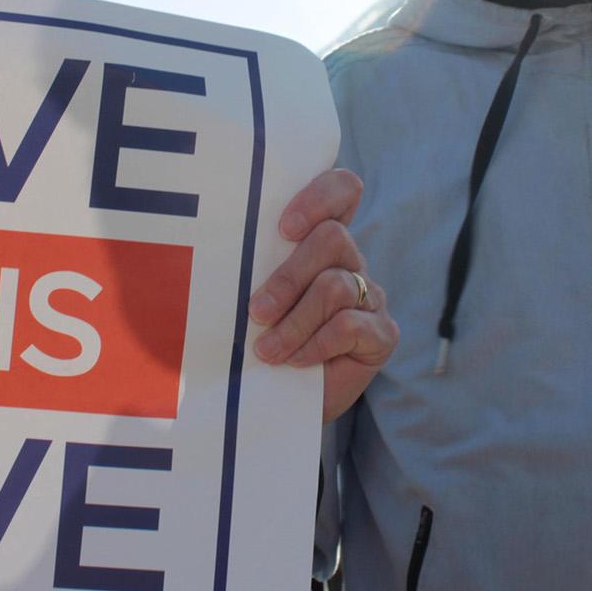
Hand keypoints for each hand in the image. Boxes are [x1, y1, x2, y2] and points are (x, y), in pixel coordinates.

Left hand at [248, 168, 396, 422]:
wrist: (280, 400)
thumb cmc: (259, 340)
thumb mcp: (247, 298)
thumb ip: (247, 269)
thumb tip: (210, 252)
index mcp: (319, 240)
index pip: (341, 190)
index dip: (320, 197)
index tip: (284, 228)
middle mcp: (350, 261)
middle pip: (333, 239)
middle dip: (288, 277)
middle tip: (257, 312)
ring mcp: (370, 296)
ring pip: (336, 286)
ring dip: (294, 322)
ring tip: (266, 350)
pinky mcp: (381, 334)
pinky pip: (350, 326)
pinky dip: (315, 345)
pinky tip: (295, 362)